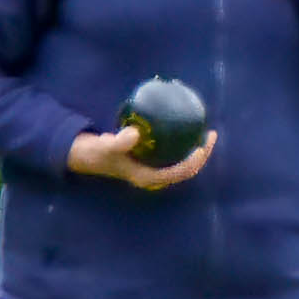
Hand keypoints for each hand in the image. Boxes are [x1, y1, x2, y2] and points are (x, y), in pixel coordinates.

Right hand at [67, 125, 218, 188]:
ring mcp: (154, 168)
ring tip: (204, 128)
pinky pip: (172, 150)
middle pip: (187, 169)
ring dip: (195, 148)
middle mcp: (155, 175)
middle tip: (210, 133)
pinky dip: (180, 139)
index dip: (194, 162)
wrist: (89, 155)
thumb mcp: (105, 147)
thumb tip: (135, 133)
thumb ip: (118, 142)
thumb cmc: (98, 152)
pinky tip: (184, 120)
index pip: (179, 173)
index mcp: (149, 178)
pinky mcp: (152, 159)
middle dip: (202, 154)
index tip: (201, 145)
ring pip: (182, 160)